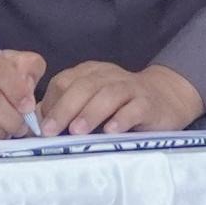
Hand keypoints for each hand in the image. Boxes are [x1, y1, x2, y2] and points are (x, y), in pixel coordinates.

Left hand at [43, 61, 204, 134]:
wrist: (167, 97)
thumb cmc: (122, 105)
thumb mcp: (93, 102)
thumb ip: (68, 109)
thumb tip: (38, 126)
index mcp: (91, 73)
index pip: (65, 81)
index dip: (51, 102)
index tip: (41, 126)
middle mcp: (109, 76)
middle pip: (84, 86)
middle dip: (65, 108)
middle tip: (51, 130)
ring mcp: (131, 88)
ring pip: (109, 94)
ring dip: (90, 112)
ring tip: (77, 131)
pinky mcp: (149, 104)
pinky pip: (135, 108)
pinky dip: (122, 118)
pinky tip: (111, 131)